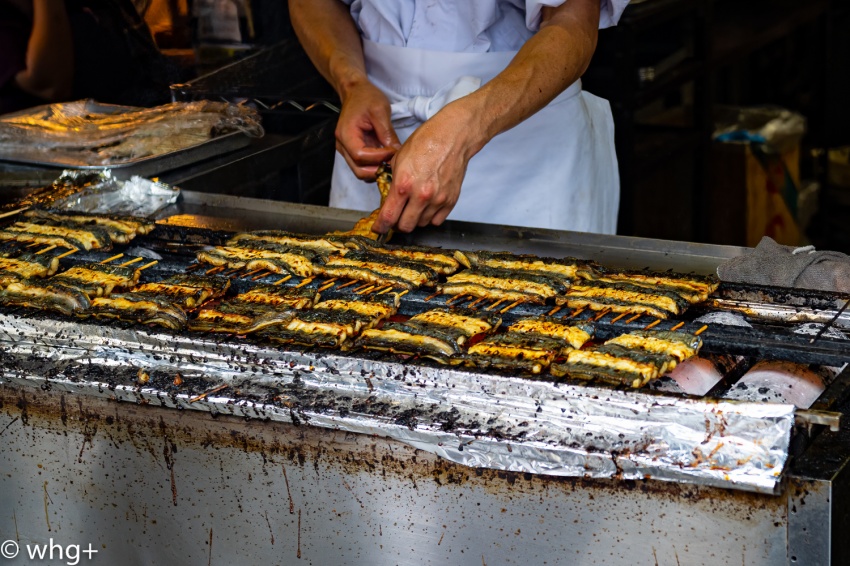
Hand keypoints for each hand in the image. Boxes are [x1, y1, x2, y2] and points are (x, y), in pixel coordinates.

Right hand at [336, 81, 399, 180]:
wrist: (355, 92)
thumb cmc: (366, 97)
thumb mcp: (380, 110)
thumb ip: (387, 133)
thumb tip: (396, 152)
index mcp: (346, 134)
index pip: (360, 156)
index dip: (378, 158)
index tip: (393, 151)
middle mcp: (342, 146)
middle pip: (359, 170)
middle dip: (378, 170)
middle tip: (394, 163)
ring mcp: (346, 150)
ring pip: (360, 171)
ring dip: (377, 171)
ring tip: (391, 162)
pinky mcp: (353, 151)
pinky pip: (363, 166)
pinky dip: (375, 167)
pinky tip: (386, 160)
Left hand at [372, 105, 473, 233]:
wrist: (452, 137)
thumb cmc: (425, 142)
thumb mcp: (398, 159)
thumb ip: (393, 182)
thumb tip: (389, 198)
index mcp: (404, 184)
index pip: (388, 217)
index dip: (381, 227)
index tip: (379, 229)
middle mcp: (421, 196)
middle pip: (405, 226)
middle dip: (398, 223)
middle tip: (397, 215)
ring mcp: (437, 200)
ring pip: (421, 224)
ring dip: (415, 219)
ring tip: (414, 205)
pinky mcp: (450, 201)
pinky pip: (437, 221)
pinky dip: (430, 217)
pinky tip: (427, 206)